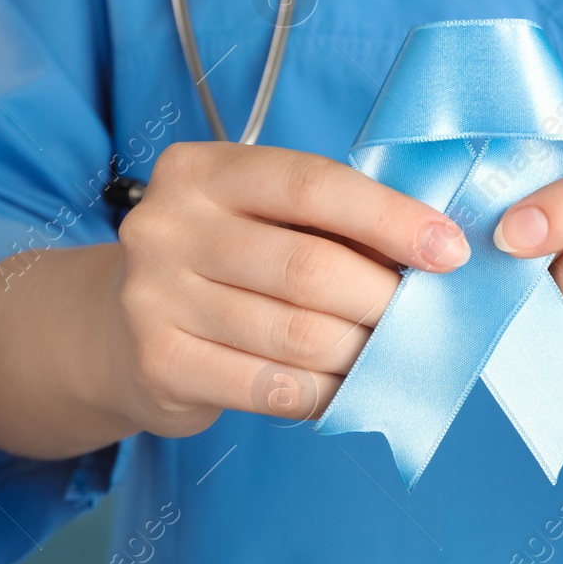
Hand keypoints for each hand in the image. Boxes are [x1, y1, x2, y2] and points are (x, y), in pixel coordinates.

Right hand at [102, 142, 468, 437]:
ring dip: (360, 352)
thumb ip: (326, 221)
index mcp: (202, 170)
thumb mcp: (257, 216)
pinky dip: (324, 393)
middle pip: (309, 266)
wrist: (114, 329)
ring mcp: (155, 296)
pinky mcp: (160, 362)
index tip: (448, 251)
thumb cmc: (216, 263)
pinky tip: (345, 389)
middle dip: (383, 298)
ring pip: (298, 334)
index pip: (313, 185)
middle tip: (421, 318)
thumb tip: (432, 251)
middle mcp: (168, 225)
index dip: (391, 218)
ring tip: (389, 355)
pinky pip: (271, 386)